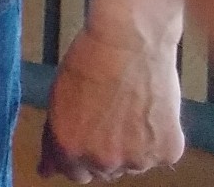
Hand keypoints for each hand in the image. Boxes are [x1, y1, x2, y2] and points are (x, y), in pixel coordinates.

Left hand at [38, 24, 184, 180]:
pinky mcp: (167, 152)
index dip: (77, 156)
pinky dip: (157, 139)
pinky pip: (159, 155)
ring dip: (131, 145)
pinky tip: (149, 110)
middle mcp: (101, 160)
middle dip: (103, 151)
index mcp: (69, 147)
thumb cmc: (90, 61)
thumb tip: (46, 170)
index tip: (81, 146)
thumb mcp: (59, 99)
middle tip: (108, 118)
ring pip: (132, 164)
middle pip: (103, 170)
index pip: (72, 173)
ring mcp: (136, 160)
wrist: (128, 41)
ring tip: (129, 107)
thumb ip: (55, 137)